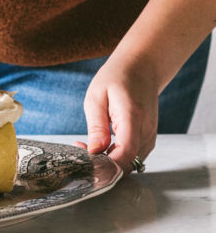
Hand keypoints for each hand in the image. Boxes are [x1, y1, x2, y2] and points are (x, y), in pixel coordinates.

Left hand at [76, 54, 158, 172]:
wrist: (142, 68)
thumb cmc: (118, 77)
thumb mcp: (97, 96)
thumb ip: (96, 125)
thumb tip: (95, 151)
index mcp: (132, 117)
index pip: (125, 153)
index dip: (106, 164)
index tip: (86, 158)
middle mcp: (146, 130)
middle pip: (128, 164)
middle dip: (104, 164)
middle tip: (82, 149)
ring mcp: (150, 136)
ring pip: (131, 163)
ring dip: (110, 161)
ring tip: (90, 145)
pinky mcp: (148, 138)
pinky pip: (134, 156)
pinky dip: (118, 156)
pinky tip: (104, 145)